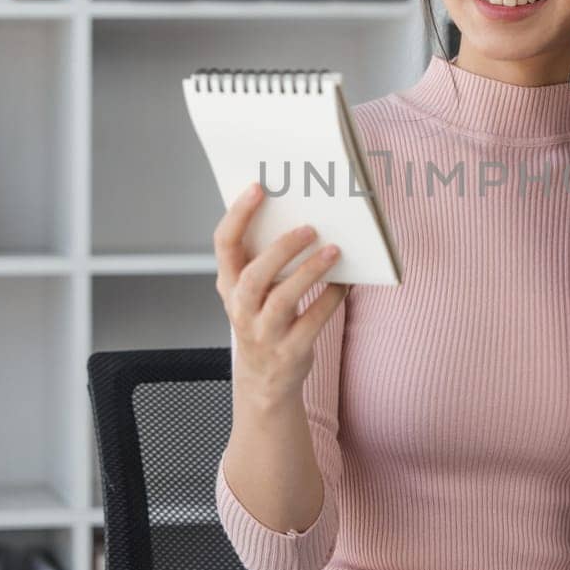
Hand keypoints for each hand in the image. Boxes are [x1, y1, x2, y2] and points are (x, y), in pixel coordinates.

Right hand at [213, 182, 349, 404]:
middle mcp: (240, 309)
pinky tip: (346, 282)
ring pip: (283, 299)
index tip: (259, 188)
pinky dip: (331, 298)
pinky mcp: (290, 351)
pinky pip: (313, 320)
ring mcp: (264, 333)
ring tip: (334, 251)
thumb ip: (263, 258)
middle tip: (309, 228)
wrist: (264, 381)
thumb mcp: (252, 291)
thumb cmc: (263, 320)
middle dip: (280, 249)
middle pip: (253, 275)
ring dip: (310, 272)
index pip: (224, 244)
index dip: (238, 214)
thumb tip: (300, 213)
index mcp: (228, 285)